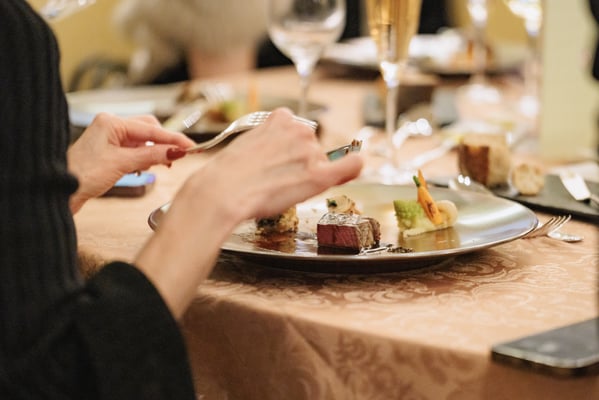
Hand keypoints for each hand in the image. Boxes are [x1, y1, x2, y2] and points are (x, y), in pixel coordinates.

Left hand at [67, 113, 194, 212]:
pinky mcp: (109, 150)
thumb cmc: (82, 175)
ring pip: (143, 140)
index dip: (174, 139)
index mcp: (112, 122)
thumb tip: (176, 151)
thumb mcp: (122, 164)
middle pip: (149, 129)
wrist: (61, 190)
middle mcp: (111, 125)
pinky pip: (135, 149)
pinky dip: (144, 157)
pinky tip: (146, 167)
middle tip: (179, 157)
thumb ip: (151, 155)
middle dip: (164, 143)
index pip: (151, 130)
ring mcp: (109, 137)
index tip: (192, 147)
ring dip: (154, 151)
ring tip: (163, 165)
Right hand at [186, 108, 363, 220]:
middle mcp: (299, 130)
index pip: (297, 132)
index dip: (293, 149)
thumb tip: (286, 151)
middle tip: (277, 179)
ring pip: (322, 162)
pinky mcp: (318, 175)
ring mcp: (310, 152)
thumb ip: (270, 141)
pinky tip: (355, 165)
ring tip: (282, 187)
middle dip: (301, 162)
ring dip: (310, 174)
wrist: (223, 192)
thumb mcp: (248, 144)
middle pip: (312, 148)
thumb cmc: (228, 174)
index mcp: (281, 119)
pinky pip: (350, 165)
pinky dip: (354, 165)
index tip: (285, 161)